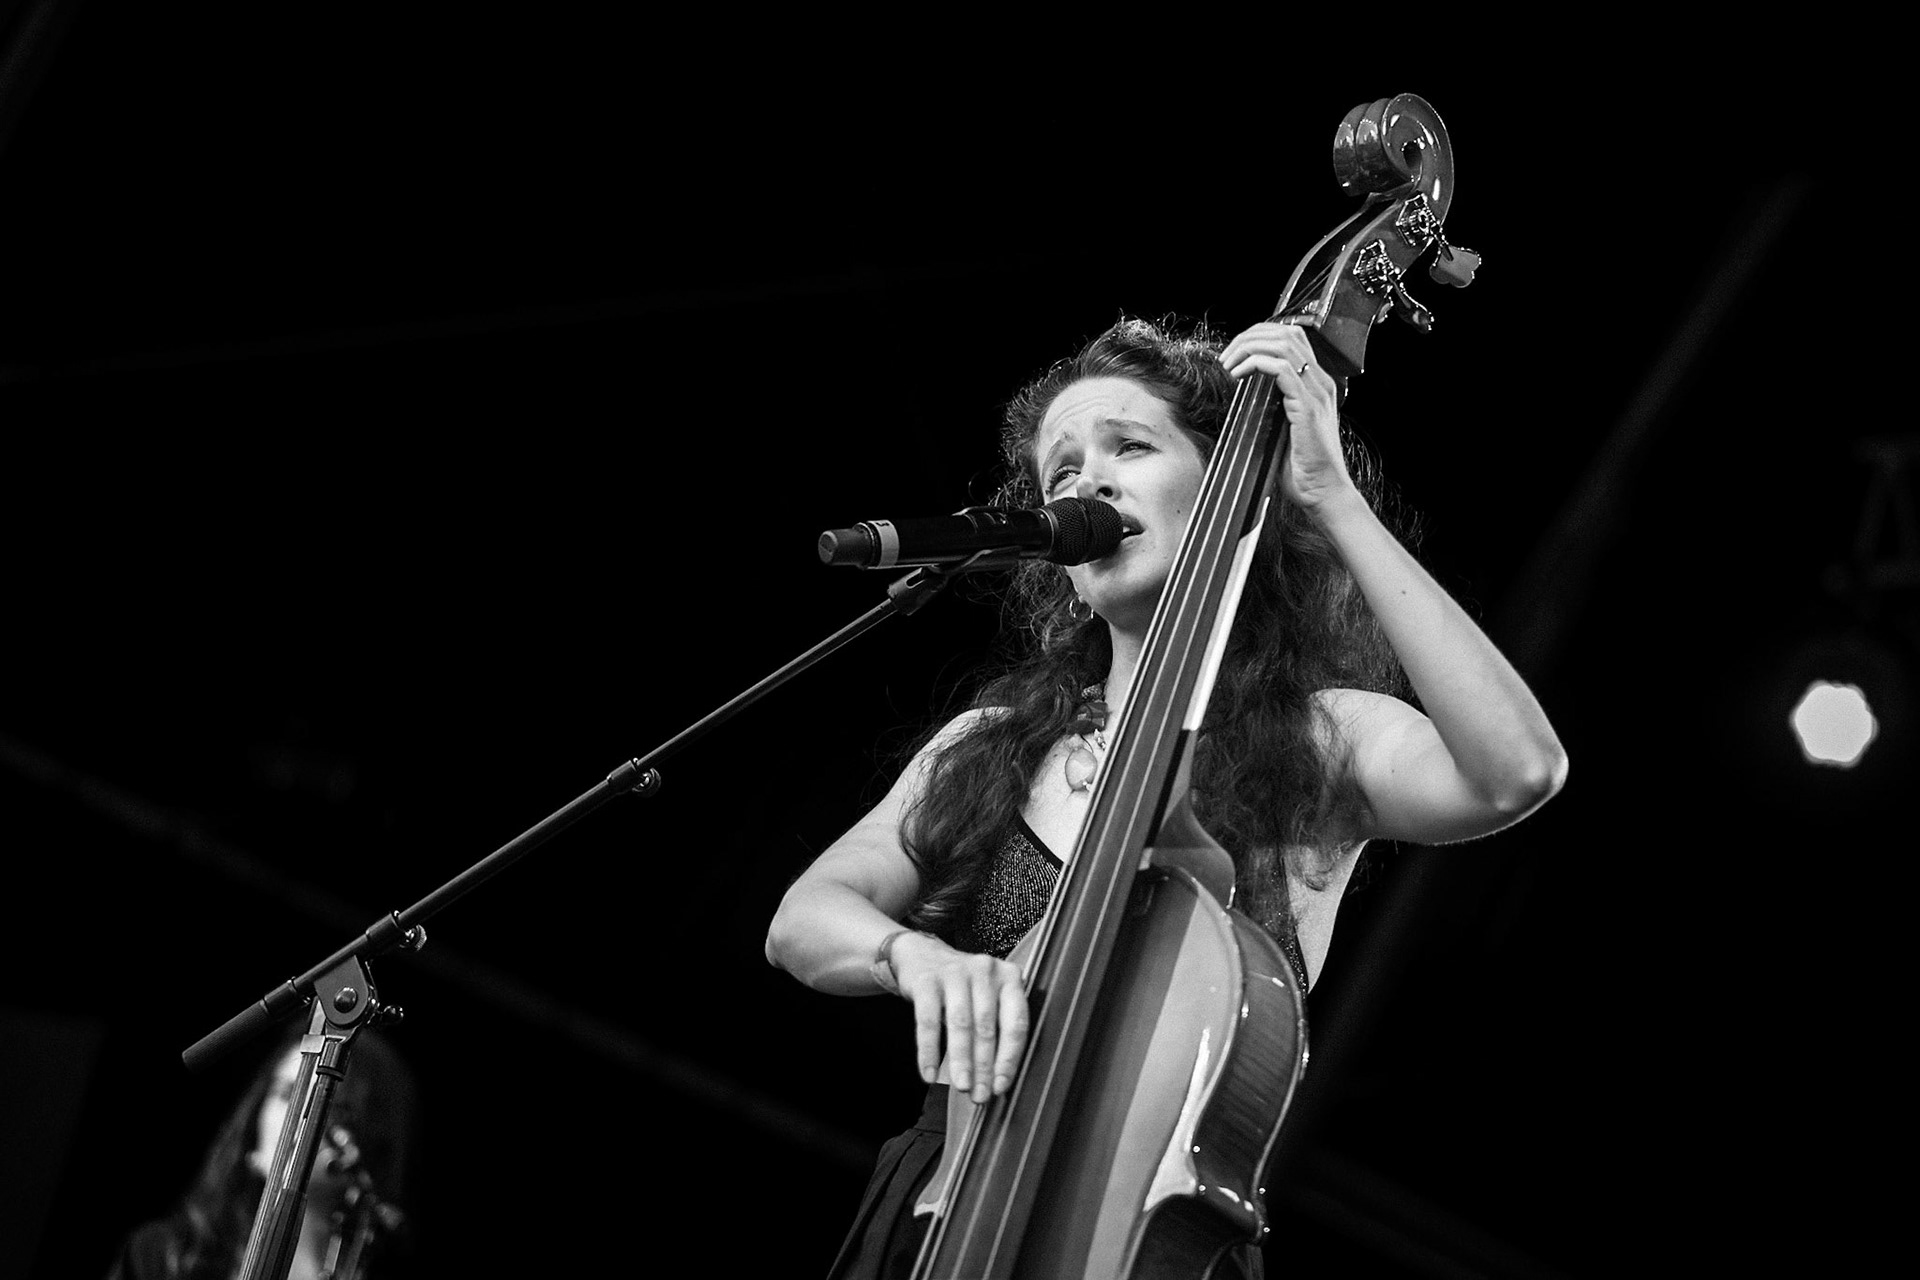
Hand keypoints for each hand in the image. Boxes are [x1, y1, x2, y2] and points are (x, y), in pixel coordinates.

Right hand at [889, 931, 1027, 1103]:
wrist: (921, 955)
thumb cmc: (962, 985)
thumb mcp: (986, 997)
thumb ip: (996, 1029)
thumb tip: (995, 1079)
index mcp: (1009, 978)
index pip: (1016, 1023)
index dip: (1009, 1059)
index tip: (1002, 1085)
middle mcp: (985, 971)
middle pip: (987, 1028)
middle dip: (984, 1067)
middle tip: (980, 1094)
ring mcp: (955, 973)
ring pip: (961, 1025)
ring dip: (961, 1061)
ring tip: (962, 1086)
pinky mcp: (927, 980)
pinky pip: (927, 1022)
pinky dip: (928, 1052)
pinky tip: (929, 1073)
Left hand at [1217, 322, 1353, 510]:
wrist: (1325, 493)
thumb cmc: (1304, 469)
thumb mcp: (1285, 430)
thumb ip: (1273, 408)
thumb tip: (1244, 396)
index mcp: (1317, 385)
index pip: (1292, 338)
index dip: (1260, 336)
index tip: (1235, 353)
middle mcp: (1320, 383)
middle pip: (1287, 333)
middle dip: (1250, 336)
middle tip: (1227, 356)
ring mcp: (1316, 393)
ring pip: (1283, 345)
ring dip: (1249, 348)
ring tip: (1229, 364)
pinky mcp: (1308, 408)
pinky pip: (1282, 369)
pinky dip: (1255, 364)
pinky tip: (1238, 375)